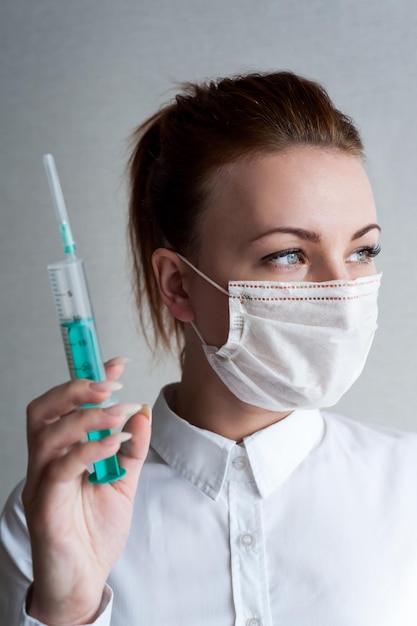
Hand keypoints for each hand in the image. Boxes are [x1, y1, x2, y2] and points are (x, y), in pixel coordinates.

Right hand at [22, 357, 151, 625]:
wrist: (84, 582)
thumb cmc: (94, 533)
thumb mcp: (123, 483)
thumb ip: (133, 449)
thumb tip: (142, 412)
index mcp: (60, 453)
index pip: (64, 406)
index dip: (87, 379)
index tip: (118, 364)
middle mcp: (45, 463)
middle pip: (43, 411)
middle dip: (76, 389)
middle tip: (110, 384)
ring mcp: (41, 483)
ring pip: (49, 434)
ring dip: (87, 417)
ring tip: (119, 413)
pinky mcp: (45, 506)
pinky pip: (61, 468)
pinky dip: (89, 449)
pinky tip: (114, 443)